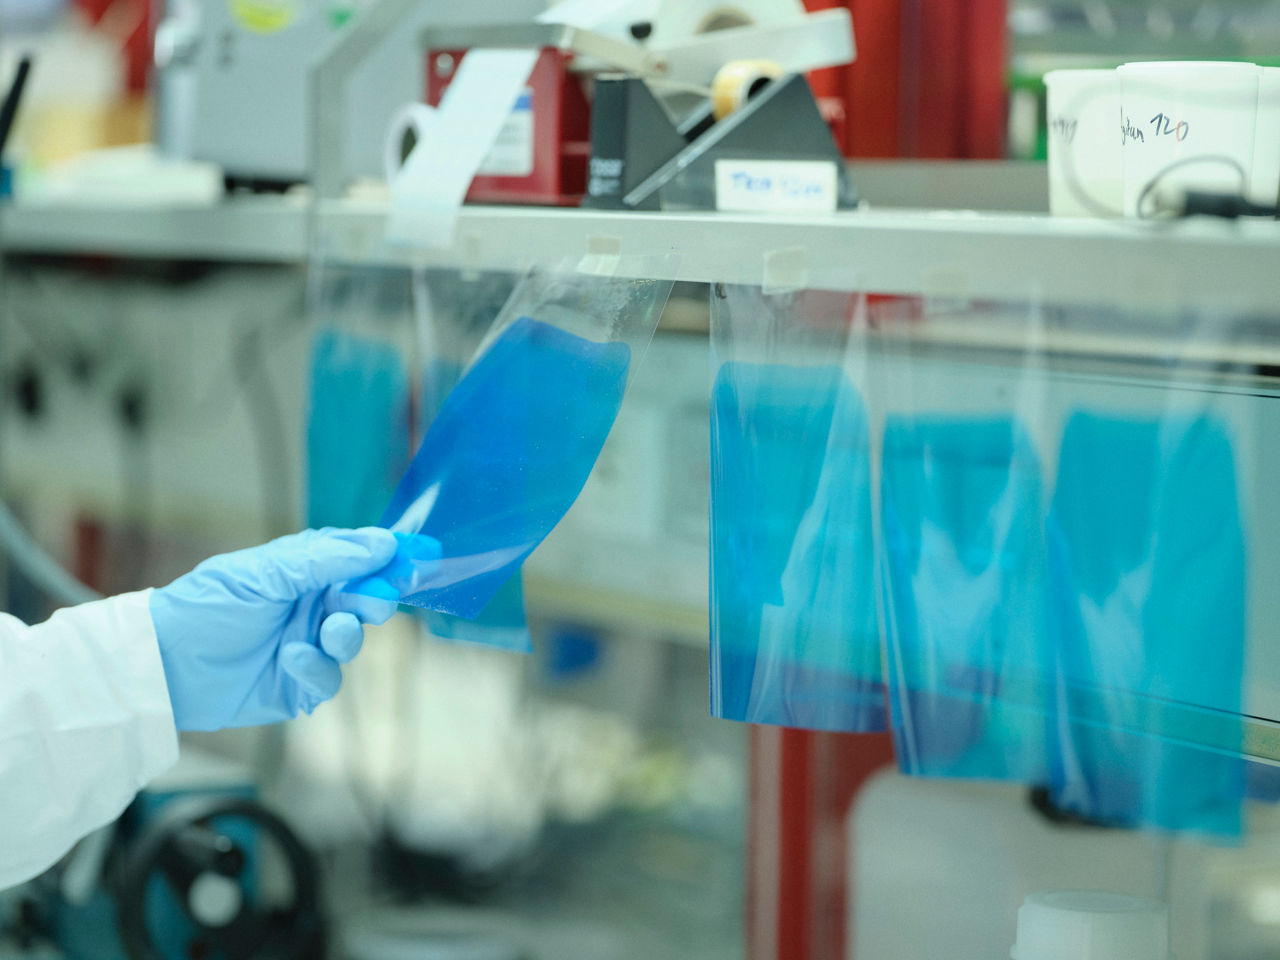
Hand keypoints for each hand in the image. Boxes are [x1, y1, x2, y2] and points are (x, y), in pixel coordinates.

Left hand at [150, 527, 439, 730]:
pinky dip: (316, 668)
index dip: (391, 558)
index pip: (360, 558)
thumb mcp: (266, 571)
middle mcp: (312, 606)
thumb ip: (327, 559)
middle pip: (365, 600)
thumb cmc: (207, 606)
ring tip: (330, 630)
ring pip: (353, 641)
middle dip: (375, 598)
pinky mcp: (299, 685)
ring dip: (347, 635)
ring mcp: (308, 645)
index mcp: (305, 570)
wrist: (163, 665)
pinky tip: (292, 658)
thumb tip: (383, 542)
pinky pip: (329, 678)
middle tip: (378, 598)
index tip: (421, 557)